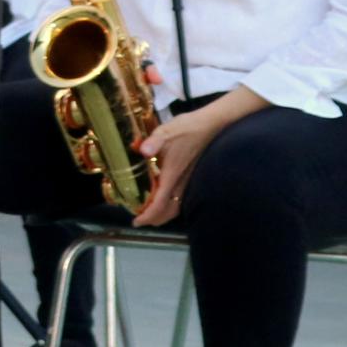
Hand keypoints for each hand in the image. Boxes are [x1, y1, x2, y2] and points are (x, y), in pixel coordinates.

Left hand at [131, 102, 226, 227]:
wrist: (210, 125)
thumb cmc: (186, 128)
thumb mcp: (166, 131)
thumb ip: (153, 141)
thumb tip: (142, 150)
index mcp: (172, 175)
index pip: (160, 203)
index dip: (147, 215)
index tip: (136, 222)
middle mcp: (182, 183)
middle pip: (169, 211)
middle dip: (154, 219)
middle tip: (139, 220)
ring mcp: (189, 181)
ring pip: (177, 206)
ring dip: (163, 214)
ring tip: (149, 213)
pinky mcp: (192, 177)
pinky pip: (181, 199)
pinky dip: (170, 206)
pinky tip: (163, 200)